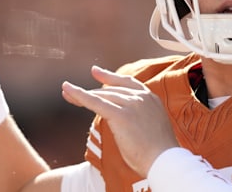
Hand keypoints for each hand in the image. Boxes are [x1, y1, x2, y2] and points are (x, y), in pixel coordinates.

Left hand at [61, 66, 179, 176]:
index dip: (110, 77)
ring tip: (66, 93)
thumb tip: (124, 119)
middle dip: (90, 91)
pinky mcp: (121, 115)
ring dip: (81, 94)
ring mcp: (132, 104)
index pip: (127, 83)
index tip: (96, 72)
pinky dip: (80, 96)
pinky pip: (96, 102)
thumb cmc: (158, 152)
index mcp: (151, 99)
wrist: (165, 161)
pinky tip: (69, 91)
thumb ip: (140, 117)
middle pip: (110, 89)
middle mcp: (142, 97)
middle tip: (70, 90)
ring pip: (102, 95)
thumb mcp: (152, 127)